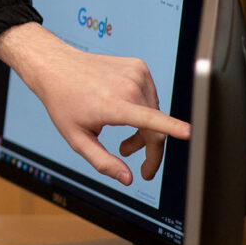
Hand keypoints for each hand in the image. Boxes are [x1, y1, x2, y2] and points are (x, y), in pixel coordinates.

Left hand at [0, 23, 189, 184]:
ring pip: (155, 113)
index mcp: (113, 105)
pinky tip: (122, 111)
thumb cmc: (63, 102)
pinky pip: (150, 97)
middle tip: (128, 156)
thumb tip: (128, 179)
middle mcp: (128, 86)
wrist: (56, 66)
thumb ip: (103, 162)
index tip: (189, 133)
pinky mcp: (139, 66)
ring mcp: (136, 73)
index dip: (172, 128)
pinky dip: (142, 110)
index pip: (149, 119)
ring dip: (144, 130)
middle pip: (155, 127)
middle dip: (147, 149)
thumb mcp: (77, 139)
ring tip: (122, 141)